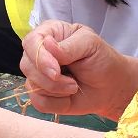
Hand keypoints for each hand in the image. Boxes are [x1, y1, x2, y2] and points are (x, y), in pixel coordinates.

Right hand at [19, 20, 137, 118]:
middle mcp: (39, 52)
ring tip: (75, 86)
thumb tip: (47, 44)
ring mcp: (38, 74)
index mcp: (49, 33)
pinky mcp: (41, 94)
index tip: (56, 71)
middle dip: (50, 79)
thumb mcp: (90, 44)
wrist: (111, 86)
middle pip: (26, 66)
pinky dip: (57, 103)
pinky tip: (69, 96)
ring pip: (31, 86)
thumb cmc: (101, 60)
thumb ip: (68, 46)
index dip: (40, 58)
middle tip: (74, 83)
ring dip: (57, 91)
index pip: (30, 42)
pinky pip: (38, 102)